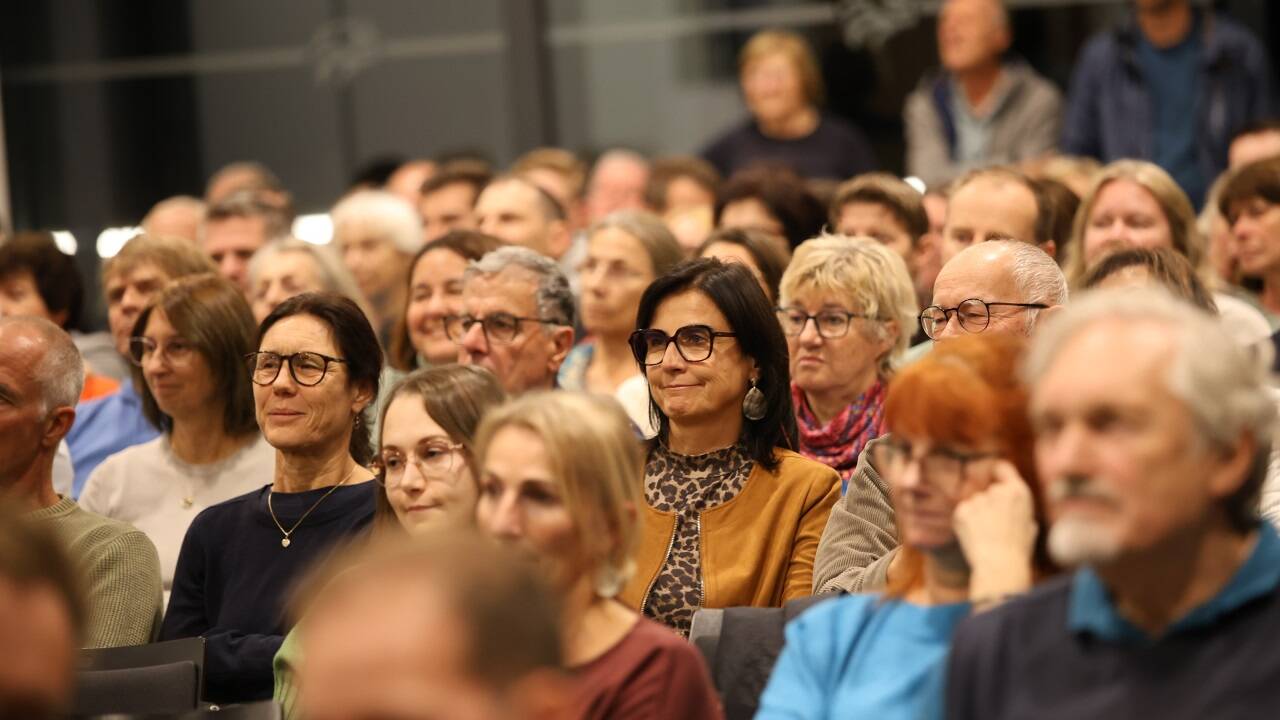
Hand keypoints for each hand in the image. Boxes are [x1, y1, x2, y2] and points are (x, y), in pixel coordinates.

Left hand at [953, 460, 1036, 601]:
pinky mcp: (962, 510)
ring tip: (986, 535)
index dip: (996, 472)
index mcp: (1018, 492)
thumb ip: (1021, 510)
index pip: (1002, 468)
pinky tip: (974, 537)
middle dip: (988, 504)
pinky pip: (962, 512)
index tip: (991, 478)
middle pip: (987, 491)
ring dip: (976, 515)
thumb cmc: (1018, 551)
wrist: (1000, 566)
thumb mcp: (1029, 526)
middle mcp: (998, 491)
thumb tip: (1015, 505)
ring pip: (974, 503)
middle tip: (993, 527)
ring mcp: (979, 500)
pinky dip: (965, 523)